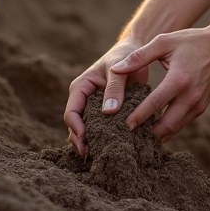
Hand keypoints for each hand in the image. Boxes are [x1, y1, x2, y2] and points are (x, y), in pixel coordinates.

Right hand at [64, 38, 146, 156]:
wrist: (138, 54)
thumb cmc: (125, 58)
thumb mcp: (119, 70)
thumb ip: (114, 88)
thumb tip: (108, 112)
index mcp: (80, 88)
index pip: (71, 113)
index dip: (76, 128)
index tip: (86, 140)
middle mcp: (84, 100)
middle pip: (76, 126)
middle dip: (81, 141)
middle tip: (91, 156)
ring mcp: (94, 108)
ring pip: (87, 131)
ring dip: (91, 143)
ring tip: (99, 156)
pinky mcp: (106, 114)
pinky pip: (101, 129)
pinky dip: (104, 139)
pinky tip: (112, 149)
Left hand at [111, 25, 209, 140]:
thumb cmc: (191, 41)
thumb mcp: (164, 42)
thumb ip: (139, 56)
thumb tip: (116, 70)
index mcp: (179, 79)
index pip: (155, 103)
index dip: (139, 116)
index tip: (124, 125)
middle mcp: (191, 96)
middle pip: (166, 124)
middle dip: (147, 134)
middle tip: (128, 136)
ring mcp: (198, 104)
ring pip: (175, 128)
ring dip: (158, 134)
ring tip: (138, 136)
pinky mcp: (202, 107)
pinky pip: (182, 123)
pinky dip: (168, 128)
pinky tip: (154, 128)